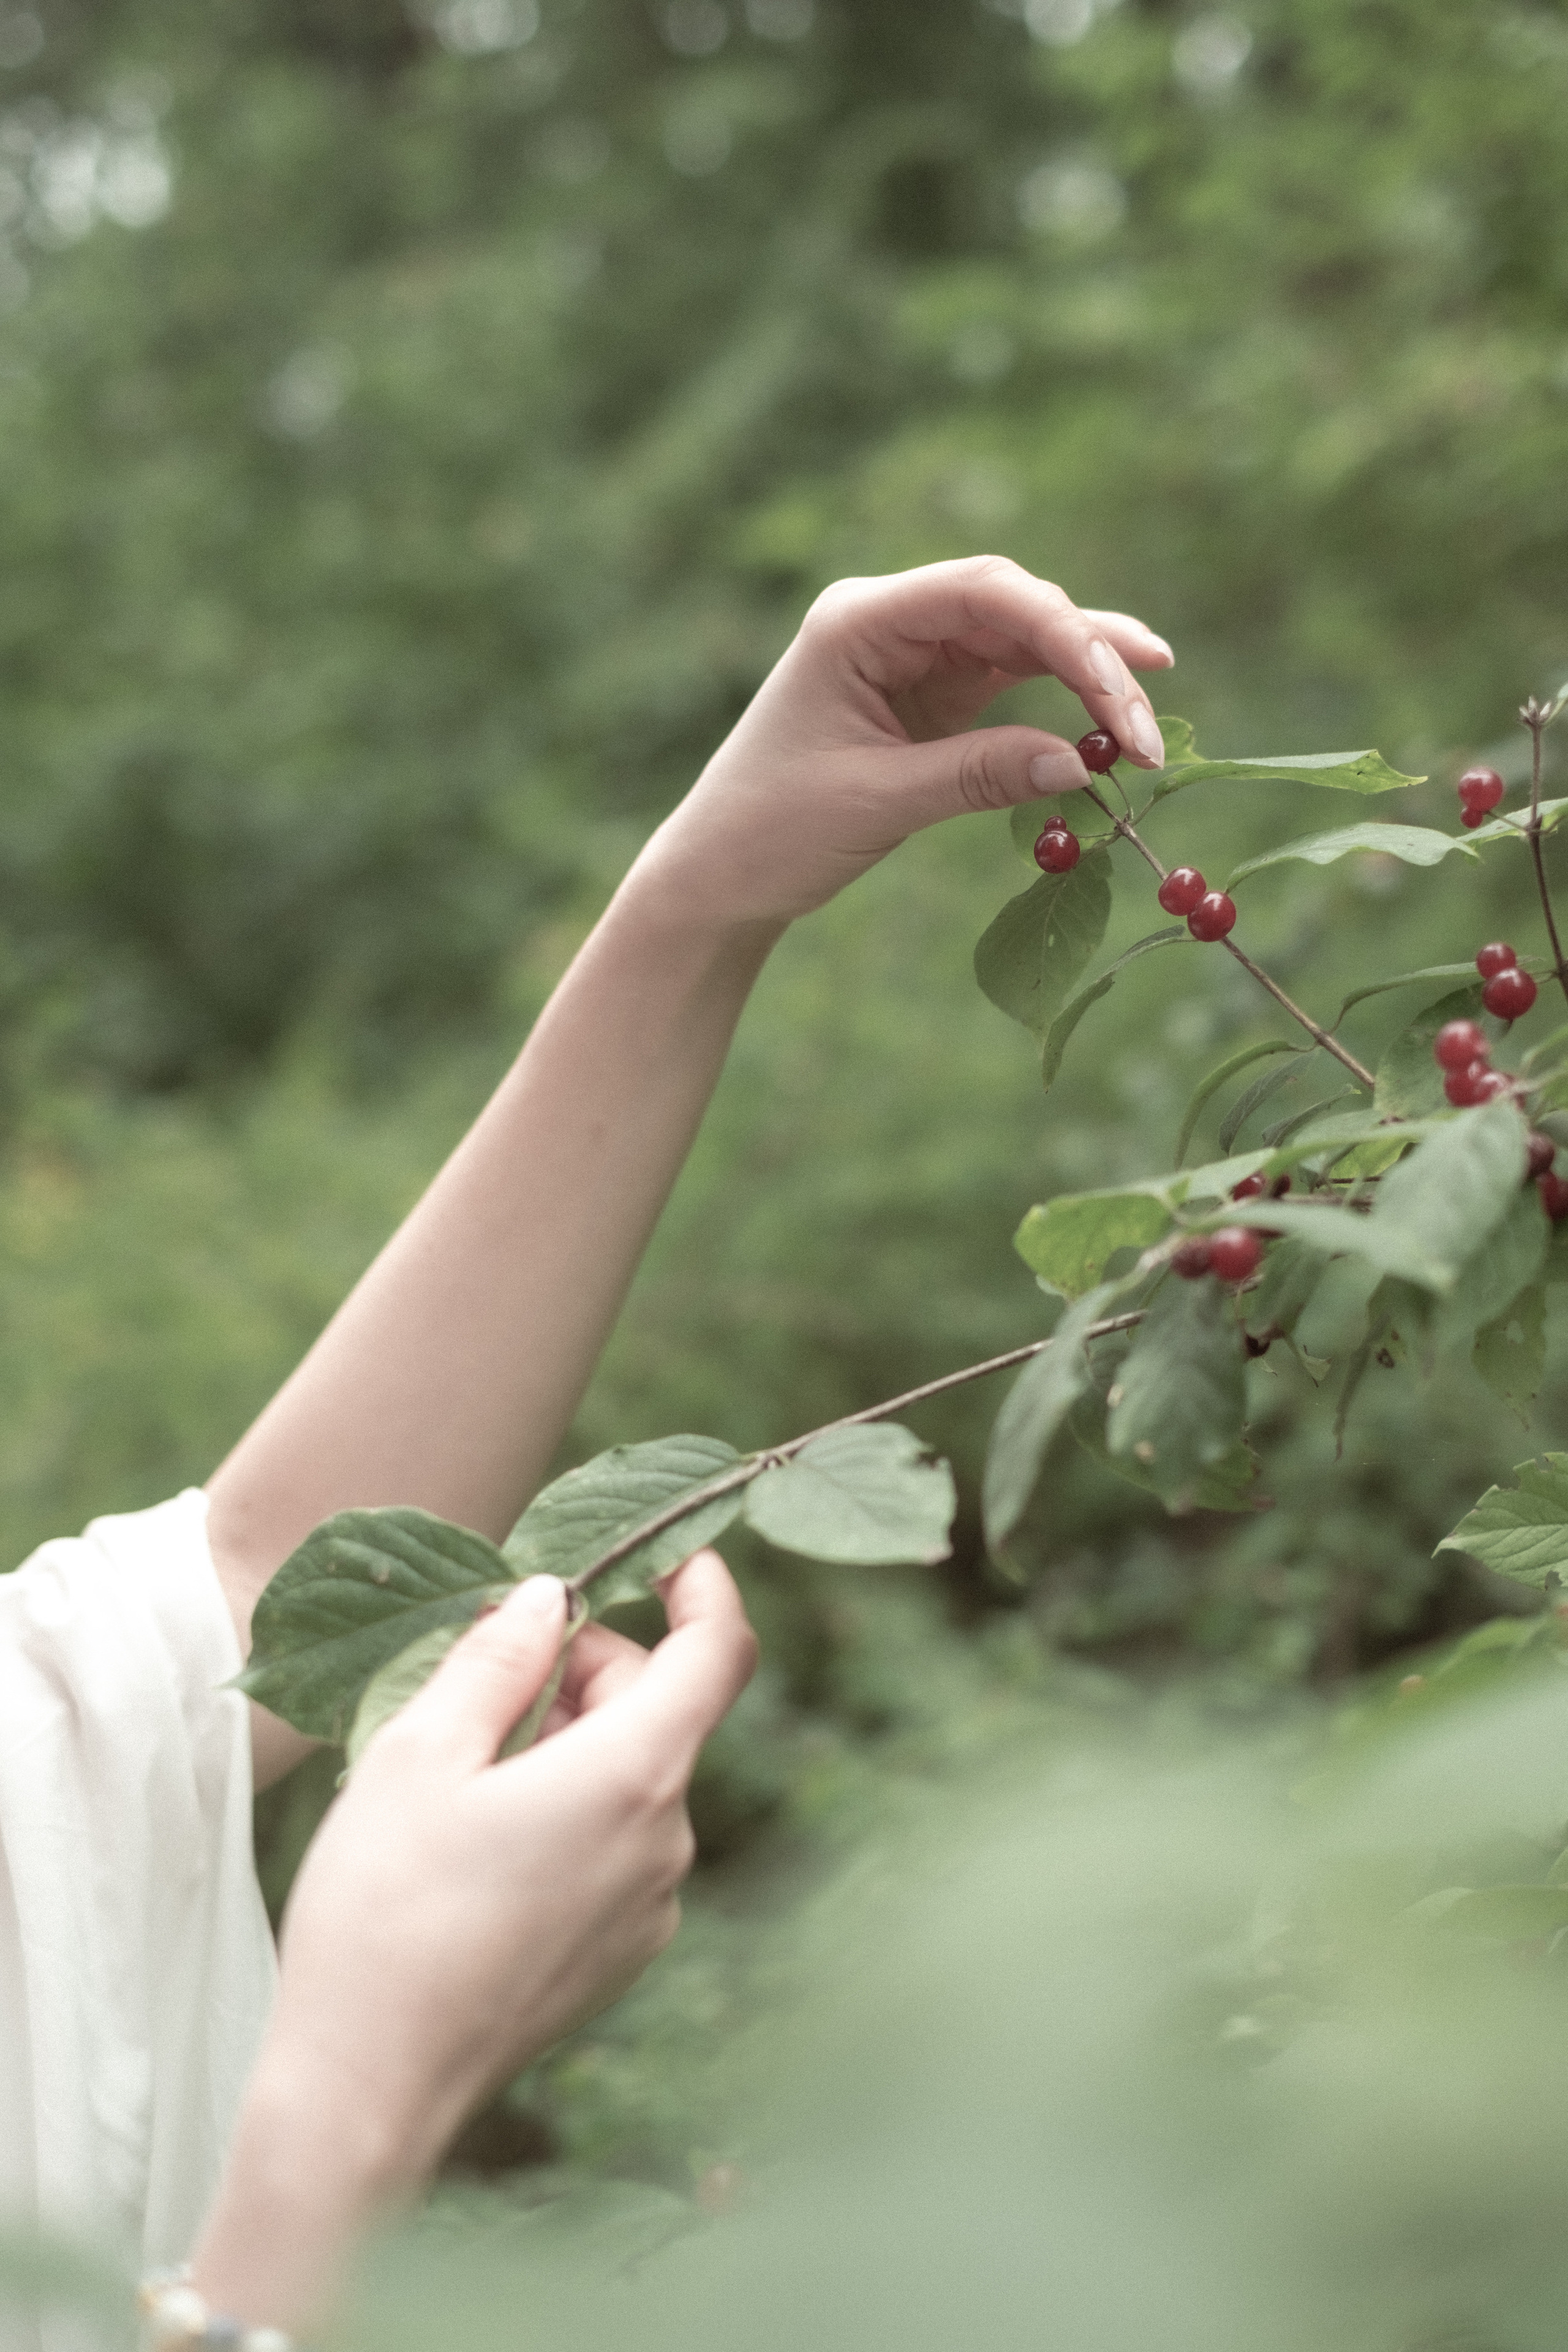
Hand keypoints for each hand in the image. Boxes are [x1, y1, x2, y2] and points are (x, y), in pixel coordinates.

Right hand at [192, 1554, 755, 2330]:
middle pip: (662, 1709)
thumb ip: (497, 1659)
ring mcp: (651, 1905)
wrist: (367, 2088)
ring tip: (464, 1768)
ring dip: (571, 1742)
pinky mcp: (622, 1954)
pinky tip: (481, 1837)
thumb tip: (551, 1596)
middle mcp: (667, 1841)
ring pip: (635, 1776)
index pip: (719, 1650)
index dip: (704, 1584)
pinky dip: (572, 1808)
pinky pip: (619, 1843)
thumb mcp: (419, 1751)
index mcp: (632, 1776)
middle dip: (590, 1668)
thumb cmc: (384, 1909)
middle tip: (486, 1675)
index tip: (663, 1552)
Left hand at [630, 554, 1173, 927]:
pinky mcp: (931, 694)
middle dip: (1091, 659)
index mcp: (858, 619)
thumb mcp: (876, 801)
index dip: (1066, 633)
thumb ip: (978, 774)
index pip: (984, 592)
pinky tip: (1111, 722)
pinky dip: (1062, 701)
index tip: (1121, 690)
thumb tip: (1081, 763)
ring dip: (1089, 677)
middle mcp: (889, 619)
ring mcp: (913, 653)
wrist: (718, 873)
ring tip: (1150, 727)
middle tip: (1149, 729)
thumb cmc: (771, 830)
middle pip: (1016, 608)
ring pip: (1024, 640)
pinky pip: (1012, 680)